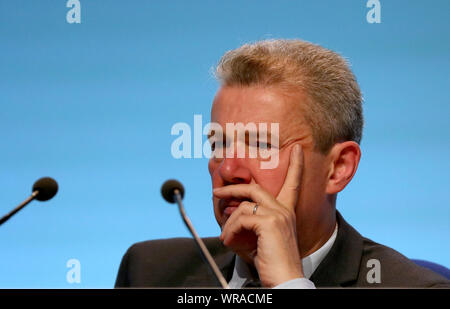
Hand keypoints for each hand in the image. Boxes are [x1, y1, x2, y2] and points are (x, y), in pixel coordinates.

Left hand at [213, 144, 303, 286]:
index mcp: (286, 212)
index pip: (293, 183)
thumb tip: (229, 211)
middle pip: (254, 188)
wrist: (284, 280)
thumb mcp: (259, 238)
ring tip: (226, 238)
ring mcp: (278, 214)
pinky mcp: (270, 222)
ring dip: (228, 223)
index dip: (296, 165)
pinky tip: (229, 242)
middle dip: (232, 188)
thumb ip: (249, 221)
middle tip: (216, 193)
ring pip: (242, 206)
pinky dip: (230, 230)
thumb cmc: (271, 262)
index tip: (297, 150)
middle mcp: (284, 210)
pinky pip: (240, 218)